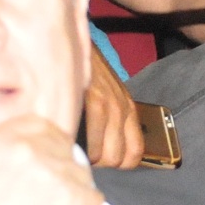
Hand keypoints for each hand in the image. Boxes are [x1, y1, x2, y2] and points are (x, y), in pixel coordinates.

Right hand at [0, 116, 102, 204]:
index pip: (38, 126)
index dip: (46, 146)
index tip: (45, 166)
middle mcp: (28, 150)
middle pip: (64, 150)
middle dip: (63, 172)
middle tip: (55, 198)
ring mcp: (53, 175)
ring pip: (81, 177)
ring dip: (76, 197)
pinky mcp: (72, 202)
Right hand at [82, 42, 146, 167]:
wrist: (74, 40)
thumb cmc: (84, 72)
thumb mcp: (105, 93)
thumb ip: (107, 118)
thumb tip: (99, 150)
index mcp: (128, 109)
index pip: (135, 153)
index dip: (117, 164)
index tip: (99, 161)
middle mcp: (123, 109)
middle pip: (119, 159)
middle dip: (99, 164)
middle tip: (82, 157)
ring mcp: (110, 105)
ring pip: (105, 156)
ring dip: (87, 160)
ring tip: (74, 151)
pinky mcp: (94, 99)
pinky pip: (92, 142)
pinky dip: (81, 150)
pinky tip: (70, 143)